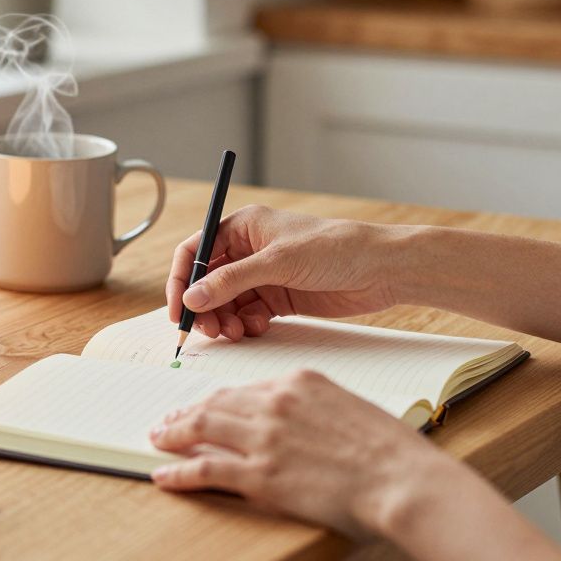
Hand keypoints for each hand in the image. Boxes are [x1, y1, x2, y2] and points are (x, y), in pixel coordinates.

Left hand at [149, 370, 449, 538]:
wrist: (402, 479)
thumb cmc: (390, 451)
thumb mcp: (349, 408)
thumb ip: (315, 408)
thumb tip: (296, 423)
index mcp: (300, 382)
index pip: (246, 387)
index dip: (220, 398)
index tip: (206, 405)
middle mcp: (276, 403)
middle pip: (217, 402)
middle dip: (187, 411)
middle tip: (169, 419)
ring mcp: (264, 438)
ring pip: (203, 427)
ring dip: (173, 433)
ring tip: (158, 439)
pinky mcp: (259, 474)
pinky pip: (205, 468)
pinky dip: (179, 471)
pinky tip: (165, 475)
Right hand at [166, 205, 408, 339]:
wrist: (383, 269)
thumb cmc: (336, 248)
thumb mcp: (279, 262)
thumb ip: (232, 280)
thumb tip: (192, 298)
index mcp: (244, 227)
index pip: (196, 251)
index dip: (181, 280)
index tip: (178, 310)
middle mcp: (249, 250)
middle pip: (207, 282)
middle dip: (203, 307)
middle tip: (207, 331)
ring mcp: (264, 276)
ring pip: (226, 303)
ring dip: (224, 320)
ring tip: (234, 332)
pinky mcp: (279, 299)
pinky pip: (247, 315)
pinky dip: (245, 325)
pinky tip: (257, 327)